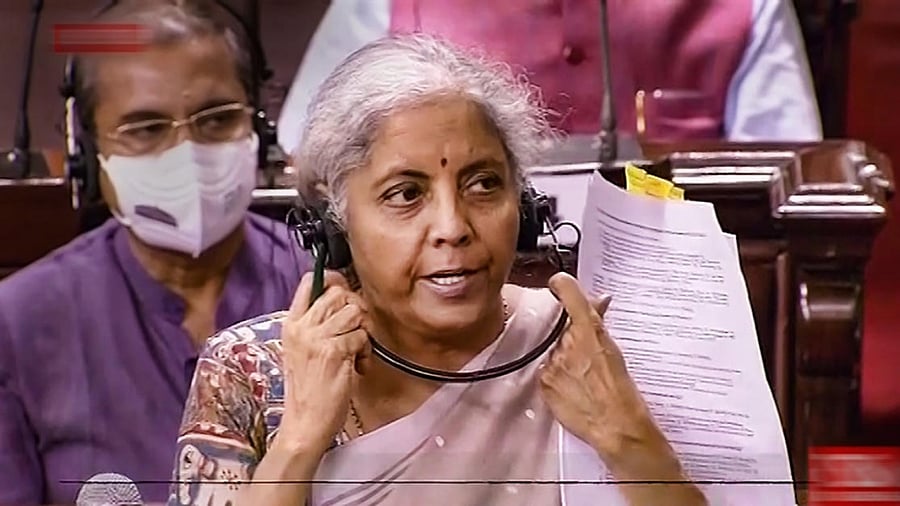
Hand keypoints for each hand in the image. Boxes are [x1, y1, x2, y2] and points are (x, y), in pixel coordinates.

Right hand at [276, 270, 370, 455]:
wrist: (304, 422)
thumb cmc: (308, 391)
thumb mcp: (301, 351)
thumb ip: (315, 326)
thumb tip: (342, 303)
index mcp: (291, 325)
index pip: (309, 283)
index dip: (332, 279)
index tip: (344, 289)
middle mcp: (302, 327)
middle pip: (338, 293)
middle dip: (355, 308)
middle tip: (357, 329)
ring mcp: (317, 338)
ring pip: (353, 311)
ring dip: (362, 331)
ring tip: (355, 352)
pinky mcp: (334, 351)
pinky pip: (362, 336)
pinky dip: (366, 352)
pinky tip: (357, 367)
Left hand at [539, 272, 672, 469]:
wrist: (616, 426)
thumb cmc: (622, 391)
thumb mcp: (615, 350)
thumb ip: (599, 323)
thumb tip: (599, 301)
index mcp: (589, 330)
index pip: (568, 292)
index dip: (561, 284)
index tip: (558, 285)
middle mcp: (567, 342)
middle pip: (559, 326)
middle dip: (569, 335)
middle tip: (585, 356)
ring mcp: (553, 362)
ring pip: (553, 350)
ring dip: (563, 358)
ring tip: (583, 378)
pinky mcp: (543, 381)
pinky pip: (546, 371)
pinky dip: (557, 377)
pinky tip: (573, 389)